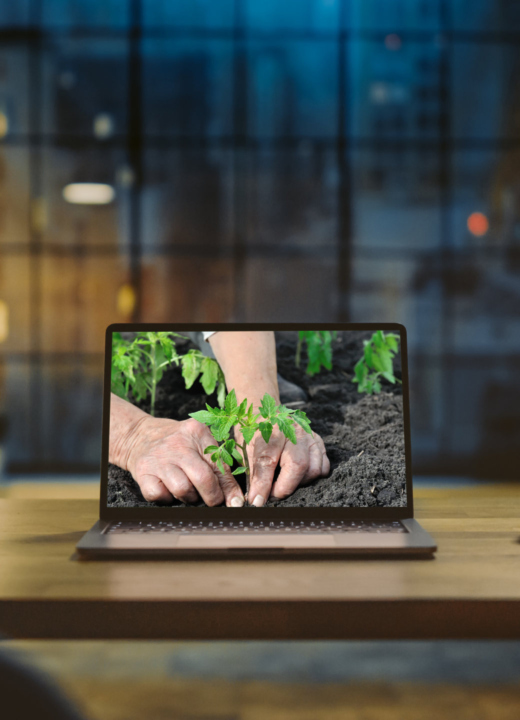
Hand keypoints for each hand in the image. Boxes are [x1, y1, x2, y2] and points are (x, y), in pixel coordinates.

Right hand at [125, 416, 244, 506]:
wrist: (138, 434)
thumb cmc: (176, 442)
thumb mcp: (198, 442)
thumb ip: (217, 463)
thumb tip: (234, 497)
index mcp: (197, 432)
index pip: (219, 465)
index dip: (229, 488)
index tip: (235, 502)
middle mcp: (178, 444)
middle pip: (203, 478)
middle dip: (212, 496)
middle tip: (213, 500)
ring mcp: (159, 458)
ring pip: (182, 490)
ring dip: (189, 498)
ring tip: (188, 491)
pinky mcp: (143, 472)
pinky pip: (159, 496)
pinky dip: (166, 499)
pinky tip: (168, 490)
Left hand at [238, 423, 329, 506]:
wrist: (268, 414)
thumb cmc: (255, 434)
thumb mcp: (246, 449)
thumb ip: (252, 472)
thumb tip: (255, 499)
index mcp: (269, 429)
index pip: (267, 460)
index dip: (262, 484)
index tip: (257, 501)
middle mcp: (293, 430)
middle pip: (297, 464)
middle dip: (285, 487)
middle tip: (272, 495)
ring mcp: (309, 435)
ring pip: (313, 468)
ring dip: (299, 483)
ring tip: (285, 483)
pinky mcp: (319, 441)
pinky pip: (323, 466)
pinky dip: (312, 477)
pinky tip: (299, 476)